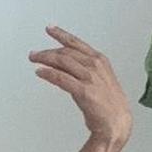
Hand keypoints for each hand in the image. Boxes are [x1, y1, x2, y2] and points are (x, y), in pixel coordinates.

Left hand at [29, 25, 131, 149]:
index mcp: (100, 60)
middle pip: (66, 52)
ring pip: (62, 62)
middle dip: (47, 51)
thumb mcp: (98, 81)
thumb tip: (63, 68)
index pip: (76, 43)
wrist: (117, 122)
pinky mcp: (83, 91)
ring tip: (34, 60)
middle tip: (34, 54)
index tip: (50, 29)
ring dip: (45, 59)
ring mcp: (89, 77)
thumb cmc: (108, 105)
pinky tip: (40, 72)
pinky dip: (48, 74)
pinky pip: (61, 78)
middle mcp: (94, 65)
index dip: (61, 34)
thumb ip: (83, 72)